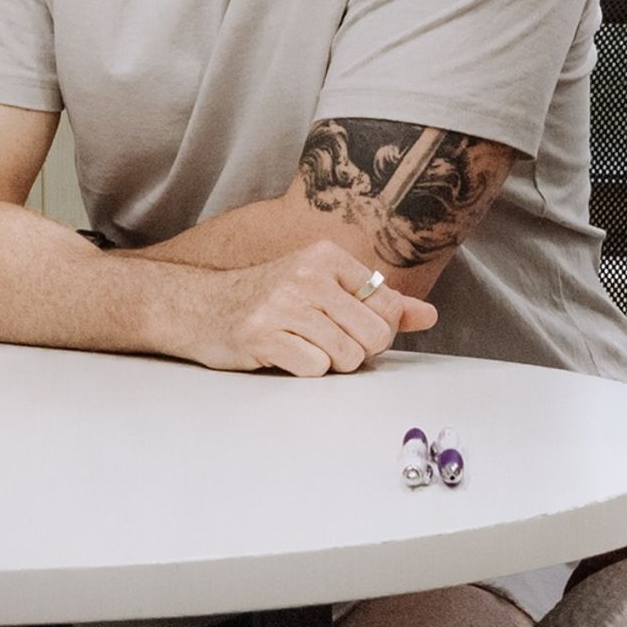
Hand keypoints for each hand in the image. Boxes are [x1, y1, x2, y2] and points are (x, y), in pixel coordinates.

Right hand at [175, 241, 436, 376]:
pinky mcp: (261, 334)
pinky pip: (313, 368)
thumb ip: (378, 301)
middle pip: (373, 336)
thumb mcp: (322, 288)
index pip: (388, 306)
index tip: (350, 327)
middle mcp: (307, 275)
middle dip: (357, 351)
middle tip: (326, 343)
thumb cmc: (266, 299)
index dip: (377, 329)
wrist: (198, 306)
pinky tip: (282, 353)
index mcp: (326, 258)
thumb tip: (429, 316)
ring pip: (346, 356)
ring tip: (302, 346)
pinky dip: (303, 369)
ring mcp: (283, 304)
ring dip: (328, 363)